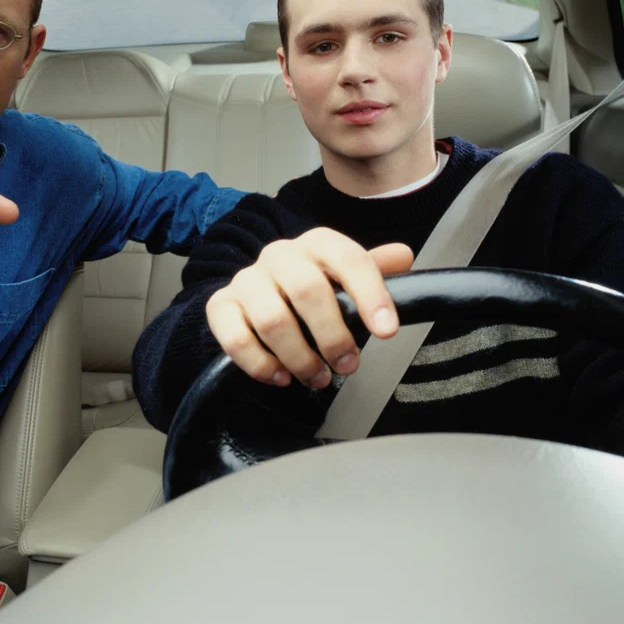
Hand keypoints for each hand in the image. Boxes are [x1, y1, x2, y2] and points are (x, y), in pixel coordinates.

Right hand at [205, 228, 412, 388]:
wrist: (257, 294)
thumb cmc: (309, 289)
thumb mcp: (342, 278)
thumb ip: (373, 269)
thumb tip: (403, 255)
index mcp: (316, 244)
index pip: (348, 258)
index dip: (370, 294)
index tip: (387, 330)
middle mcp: (278, 255)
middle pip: (307, 289)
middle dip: (333, 335)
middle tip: (348, 365)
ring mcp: (246, 280)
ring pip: (272, 320)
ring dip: (300, 358)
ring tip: (317, 378)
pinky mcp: (220, 306)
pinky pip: (235, 338)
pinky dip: (261, 365)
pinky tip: (281, 377)